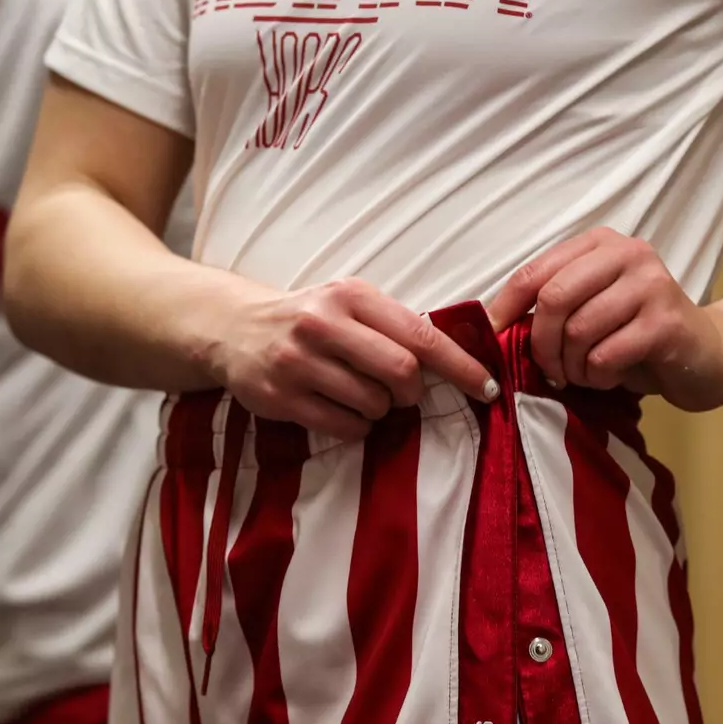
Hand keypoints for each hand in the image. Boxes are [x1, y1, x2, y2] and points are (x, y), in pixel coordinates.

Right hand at [212, 278, 498, 439]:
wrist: (234, 328)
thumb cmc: (311, 318)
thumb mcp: (350, 304)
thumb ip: (397, 326)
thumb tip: (461, 359)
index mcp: (350, 295)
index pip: (421, 335)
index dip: (461, 366)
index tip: (488, 388)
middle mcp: (323, 324)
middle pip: (401, 373)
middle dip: (413, 392)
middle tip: (403, 393)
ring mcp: (298, 363)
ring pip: (374, 405)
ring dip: (380, 410)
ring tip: (359, 394)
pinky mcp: (281, 398)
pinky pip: (346, 428)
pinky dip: (356, 426)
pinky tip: (339, 408)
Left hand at [488, 228, 722, 411]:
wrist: (708, 355)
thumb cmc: (639, 334)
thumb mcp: (592, 309)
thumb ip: (554, 306)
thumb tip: (495, 327)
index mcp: (600, 244)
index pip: (534, 272)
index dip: (505, 308)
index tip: (491, 338)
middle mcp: (627, 254)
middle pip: (554, 298)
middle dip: (541, 344)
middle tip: (549, 370)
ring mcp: (650, 285)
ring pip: (578, 331)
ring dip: (572, 366)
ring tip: (587, 374)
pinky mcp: (665, 323)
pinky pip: (605, 356)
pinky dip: (597, 377)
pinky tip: (610, 377)